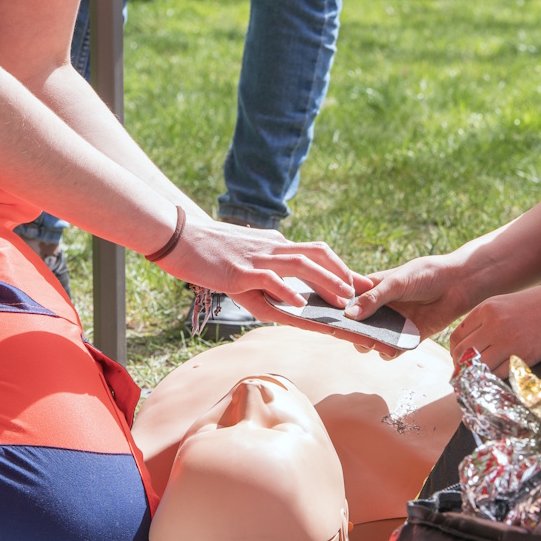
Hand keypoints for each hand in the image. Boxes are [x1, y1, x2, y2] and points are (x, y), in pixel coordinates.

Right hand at [160, 217, 366, 313]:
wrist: (179, 237)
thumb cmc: (210, 252)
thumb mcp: (246, 258)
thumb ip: (268, 273)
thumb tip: (288, 297)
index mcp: (276, 245)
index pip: (316, 253)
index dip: (340, 267)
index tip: (360, 283)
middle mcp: (272, 248)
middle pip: (318, 256)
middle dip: (343, 275)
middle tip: (361, 294)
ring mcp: (257, 258)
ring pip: (302, 265)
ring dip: (326, 282)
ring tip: (342, 300)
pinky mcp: (239, 271)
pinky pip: (269, 278)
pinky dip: (287, 290)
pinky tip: (301, 303)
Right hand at [347, 251, 479, 339]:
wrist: (459, 284)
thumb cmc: (427, 274)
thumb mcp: (398, 282)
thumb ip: (375, 298)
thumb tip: (350, 315)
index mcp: (373, 289)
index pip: (349, 302)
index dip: (339, 311)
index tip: (330, 318)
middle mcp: (381, 308)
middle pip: (358, 325)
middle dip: (353, 331)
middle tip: (352, 334)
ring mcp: (394, 323)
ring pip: (372, 340)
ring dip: (369, 344)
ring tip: (371, 343)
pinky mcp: (408, 337)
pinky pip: (392, 350)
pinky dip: (389, 351)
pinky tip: (391, 348)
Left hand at [450, 285, 540, 372]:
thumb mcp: (509, 302)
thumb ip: (488, 319)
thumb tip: (472, 344)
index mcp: (487, 307)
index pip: (457, 337)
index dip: (456, 353)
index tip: (462, 361)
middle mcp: (493, 324)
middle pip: (462, 354)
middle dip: (461, 368)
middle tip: (468, 376)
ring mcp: (508, 340)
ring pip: (477, 368)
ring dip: (476, 377)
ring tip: (482, 380)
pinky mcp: (524, 355)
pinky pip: (499, 374)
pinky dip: (497, 378)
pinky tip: (502, 377)